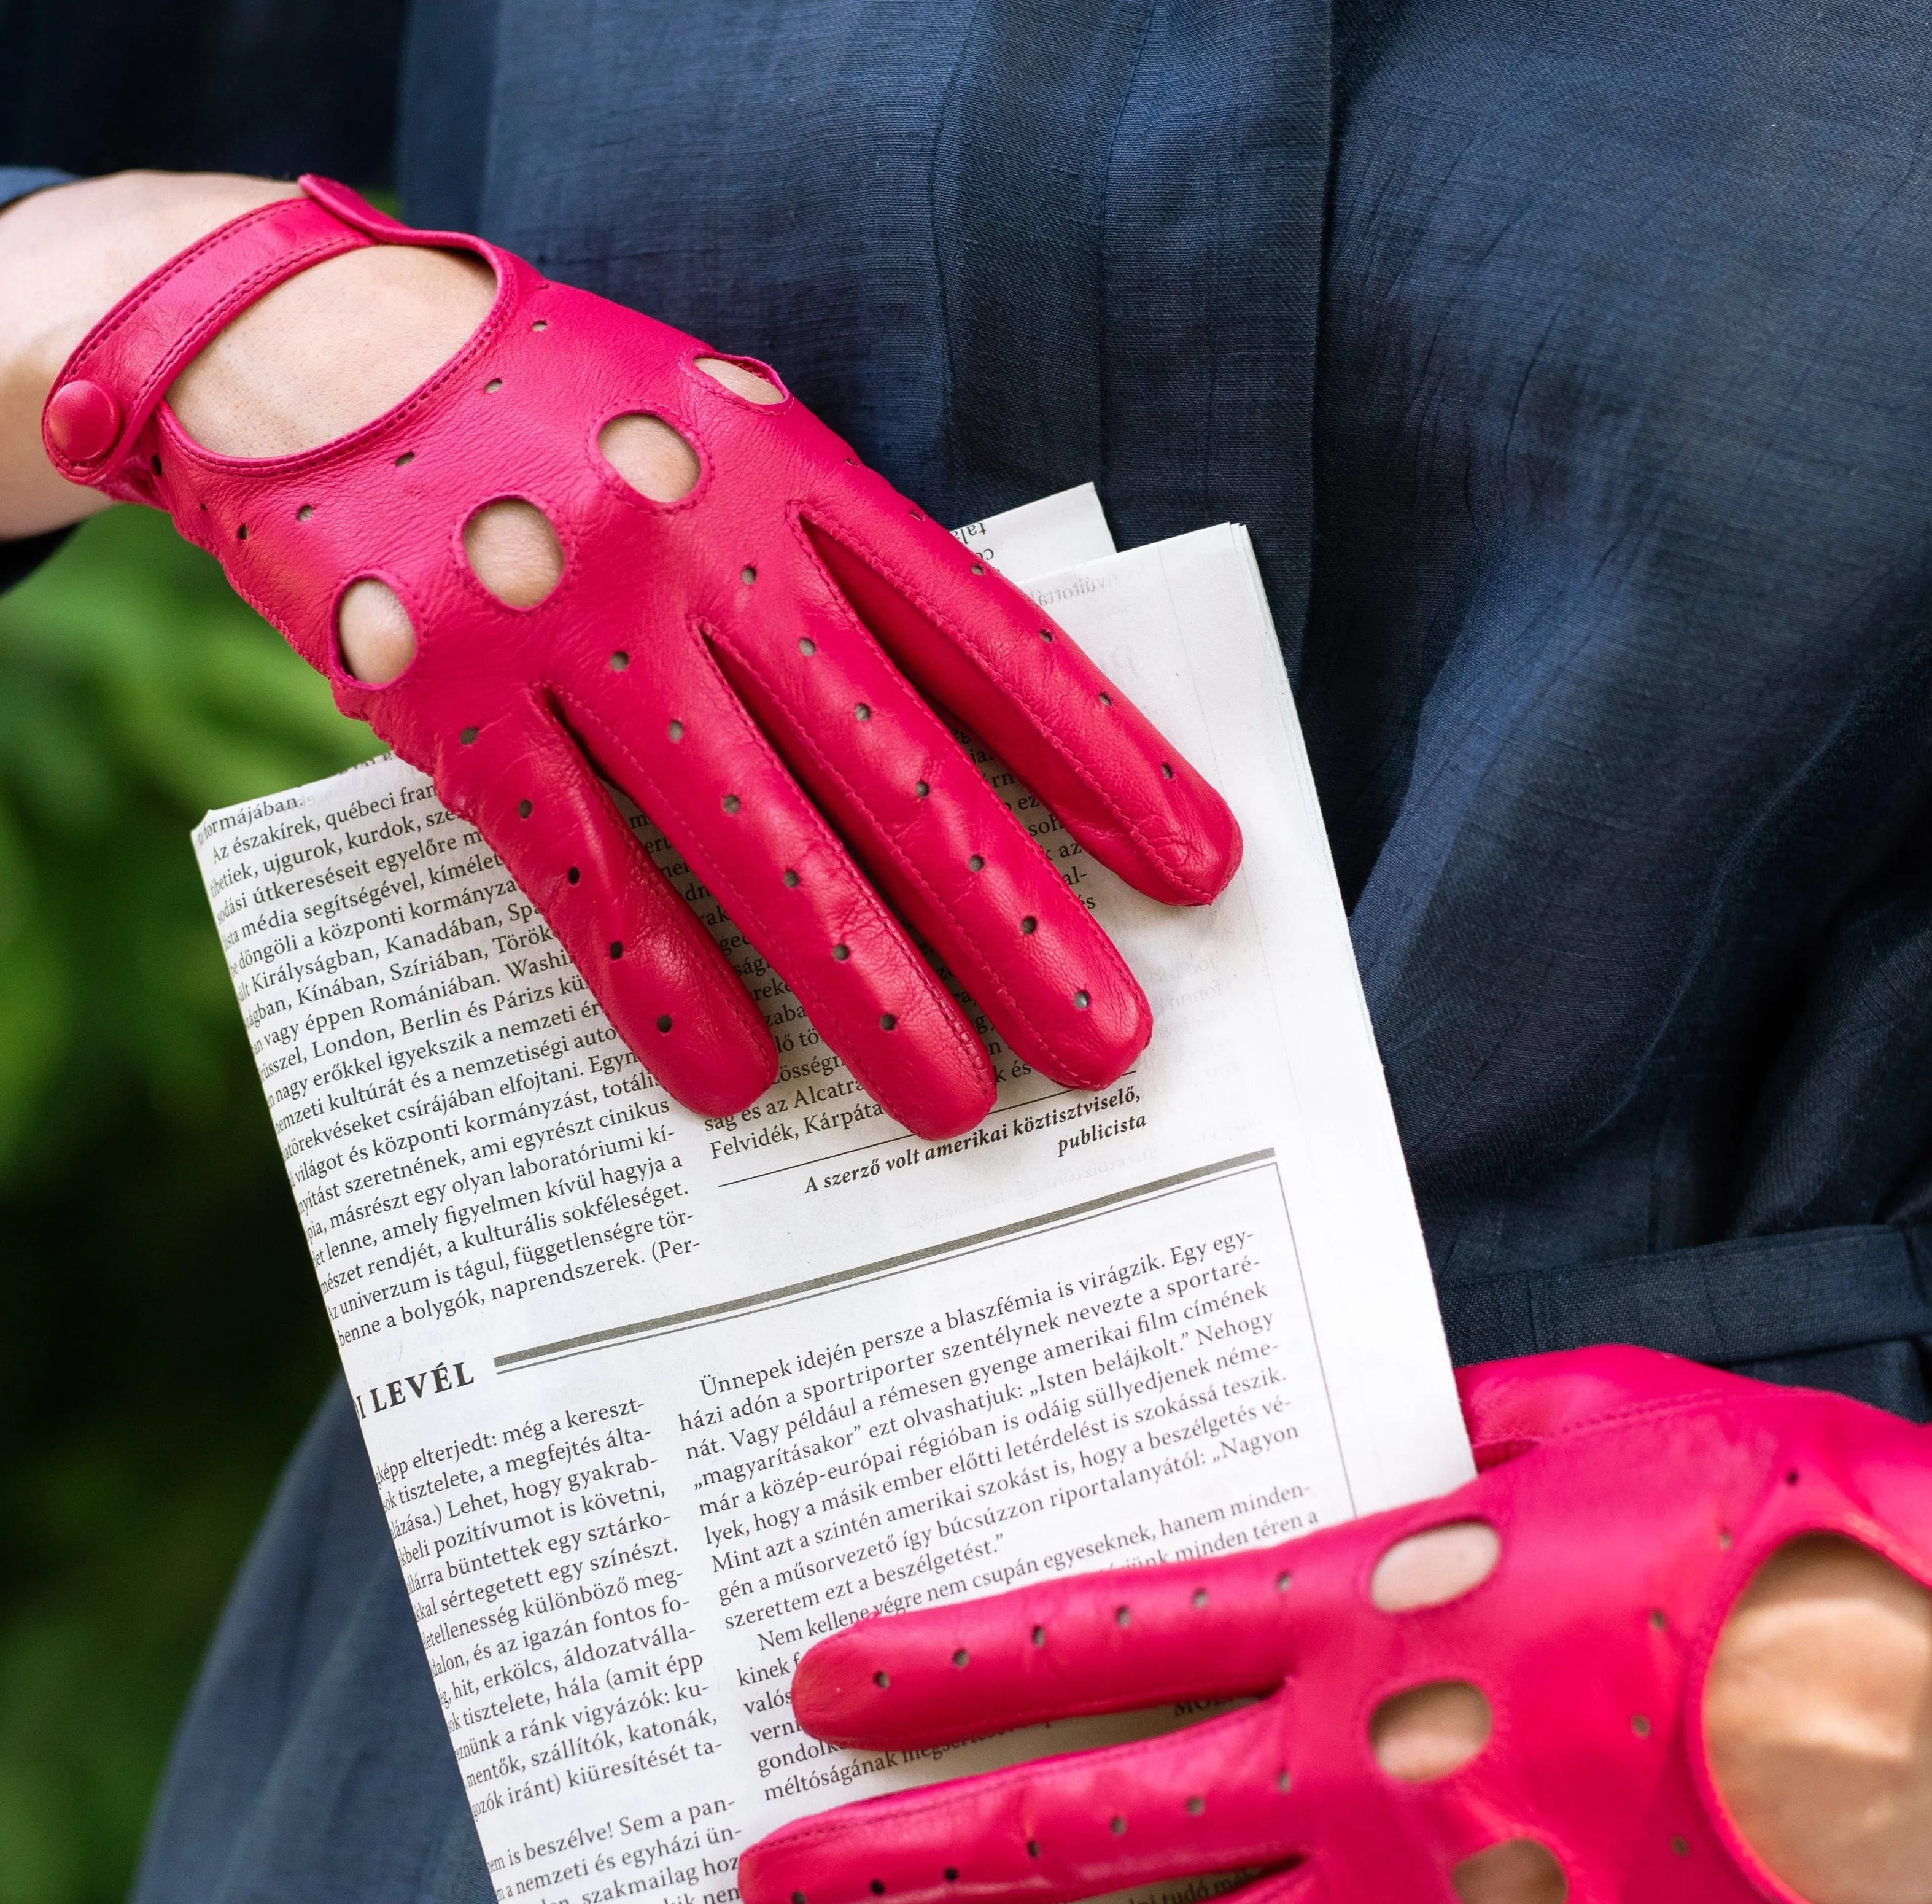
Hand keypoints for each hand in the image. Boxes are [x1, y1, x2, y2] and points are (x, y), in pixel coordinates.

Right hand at [34, 177, 1239, 1131]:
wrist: (309, 348)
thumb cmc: (564, 412)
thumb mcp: (722, 432)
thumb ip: (835, 559)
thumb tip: (973, 716)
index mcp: (790, 480)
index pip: (987, 644)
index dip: (1105, 766)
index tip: (1197, 871)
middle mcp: (699, 554)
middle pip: (895, 769)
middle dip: (1015, 921)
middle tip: (1107, 1048)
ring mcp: (573, 631)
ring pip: (754, 840)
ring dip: (868, 985)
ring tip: (957, 1102)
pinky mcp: (455, 708)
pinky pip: (581, 871)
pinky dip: (660, 980)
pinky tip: (735, 1081)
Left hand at [737, 1346, 1931, 1903]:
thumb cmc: (1759, 1510)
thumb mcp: (1573, 1415)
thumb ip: (1436, 1431)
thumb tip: (1362, 1439)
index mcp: (1365, 1602)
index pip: (1106, 1634)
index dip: (952, 1665)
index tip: (824, 1688)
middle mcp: (1361, 1762)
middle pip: (1094, 1822)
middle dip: (918, 1863)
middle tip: (771, 1893)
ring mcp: (1434, 1900)